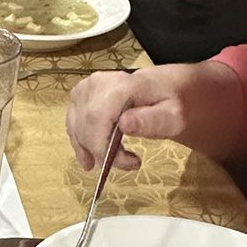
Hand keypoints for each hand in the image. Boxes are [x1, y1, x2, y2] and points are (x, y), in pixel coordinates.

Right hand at [64, 64, 200, 170]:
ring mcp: (87, 87)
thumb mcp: (174, 115)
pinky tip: (88, 156)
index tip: (129, 163)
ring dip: (87, 149)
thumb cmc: (171, 103)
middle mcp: (99, 83)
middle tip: (125, 164)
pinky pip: (72, 121)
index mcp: (121, 86)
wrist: (165, 88)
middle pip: (85, 124)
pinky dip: (79, 141)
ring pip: (76, 125)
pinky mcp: (82, 93)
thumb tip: (124, 124)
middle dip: (99, 151)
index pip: (99, 119)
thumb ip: (152, 120)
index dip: (104, 147)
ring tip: (106, 164)